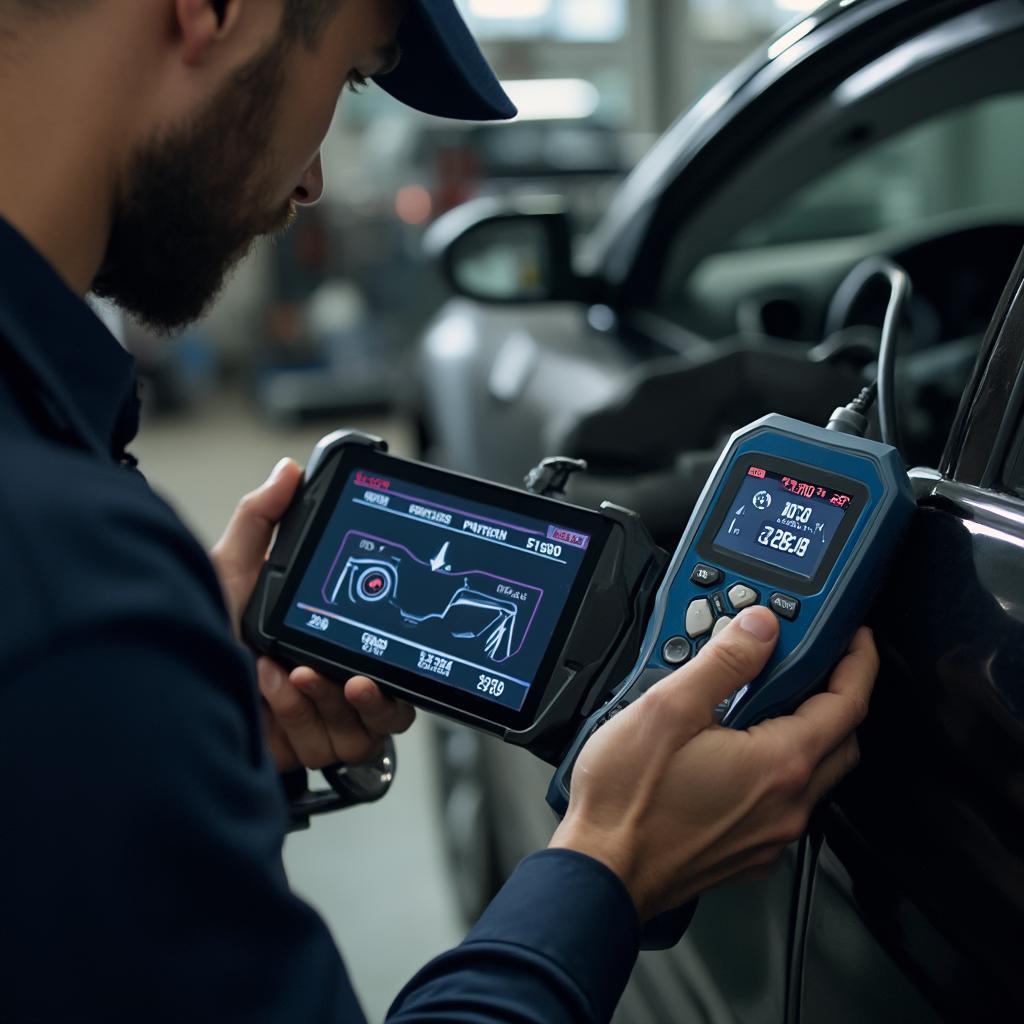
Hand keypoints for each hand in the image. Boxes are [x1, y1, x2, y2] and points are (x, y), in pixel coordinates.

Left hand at [211, 459, 414, 772]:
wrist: (160, 691)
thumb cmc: (196, 632)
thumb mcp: (231, 570)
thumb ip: (260, 519)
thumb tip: (289, 471)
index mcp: (324, 639)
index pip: (379, 649)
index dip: (386, 648)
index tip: (375, 629)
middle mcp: (327, 683)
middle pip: (386, 700)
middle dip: (372, 693)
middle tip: (352, 676)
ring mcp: (318, 723)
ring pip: (366, 729)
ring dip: (332, 702)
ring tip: (299, 674)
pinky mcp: (301, 752)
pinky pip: (331, 748)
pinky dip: (304, 716)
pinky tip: (274, 689)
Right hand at [549, 607, 875, 920]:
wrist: (603, 872)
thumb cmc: (627, 801)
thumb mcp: (669, 707)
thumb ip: (724, 661)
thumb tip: (761, 628)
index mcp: (778, 764)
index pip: (848, 703)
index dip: (858, 661)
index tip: (853, 638)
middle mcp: (787, 805)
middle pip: (842, 741)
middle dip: (838, 696)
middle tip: (814, 666)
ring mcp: (771, 835)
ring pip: (816, 775)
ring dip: (808, 734)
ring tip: (765, 703)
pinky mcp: (750, 852)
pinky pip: (786, 804)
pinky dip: (780, 770)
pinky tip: (739, 753)